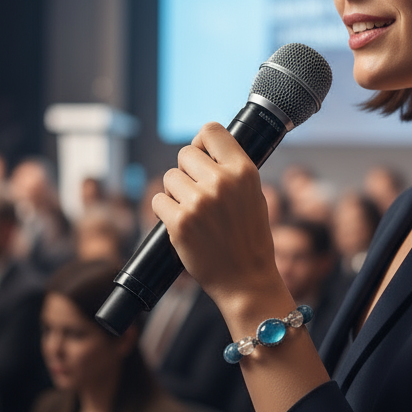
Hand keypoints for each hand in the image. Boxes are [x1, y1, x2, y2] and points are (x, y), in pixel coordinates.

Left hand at [151, 123, 288, 317]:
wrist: (246, 280)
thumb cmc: (250, 238)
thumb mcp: (254, 195)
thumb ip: (231, 170)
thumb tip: (202, 148)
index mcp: (244, 171)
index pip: (211, 131)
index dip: (201, 142)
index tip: (201, 156)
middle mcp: (222, 182)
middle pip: (184, 154)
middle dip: (186, 171)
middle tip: (196, 193)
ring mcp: (199, 202)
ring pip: (169, 178)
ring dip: (174, 193)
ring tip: (192, 212)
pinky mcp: (180, 223)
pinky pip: (157, 201)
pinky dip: (164, 211)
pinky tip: (181, 223)